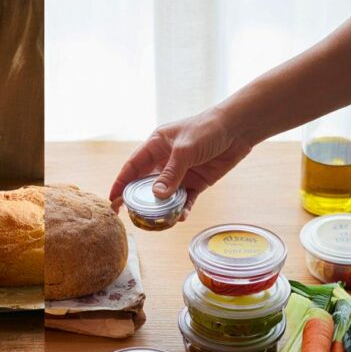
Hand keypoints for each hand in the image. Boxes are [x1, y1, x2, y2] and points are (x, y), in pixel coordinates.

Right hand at [109, 109, 253, 219]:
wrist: (238, 129)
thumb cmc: (207, 129)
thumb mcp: (185, 150)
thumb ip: (170, 173)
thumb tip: (156, 195)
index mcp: (156, 146)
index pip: (132, 166)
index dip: (120, 183)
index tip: (112, 199)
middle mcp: (165, 161)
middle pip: (146, 184)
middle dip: (138, 200)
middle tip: (129, 216)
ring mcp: (181, 172)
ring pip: (165, 195)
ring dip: (161, 208)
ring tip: (156, 222)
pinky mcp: (197, 182)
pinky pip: (185, 199)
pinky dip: (182, 209)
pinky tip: (180, 217)